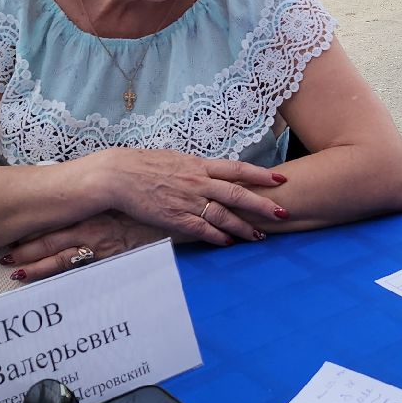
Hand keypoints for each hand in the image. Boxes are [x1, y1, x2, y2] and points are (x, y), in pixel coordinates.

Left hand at [1, 211, 169, 281]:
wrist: (179, 216)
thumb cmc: (153, 207)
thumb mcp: (126, 201)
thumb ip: (108, 205)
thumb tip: (95, 206)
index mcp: (93, 208)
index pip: (56, 217)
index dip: (34, 225)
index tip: (14, 229)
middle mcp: (91, 224)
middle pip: (50, 237)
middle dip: (25, 247)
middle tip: (2, 255)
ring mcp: (99, 243)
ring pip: (58, 255)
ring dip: (34, 263)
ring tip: (12, 271)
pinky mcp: (110, 258)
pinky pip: (77, 269)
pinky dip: (55, 275)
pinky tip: (40, 281)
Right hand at [96, 147, 287, 245]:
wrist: (118, 175)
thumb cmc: (144, 165)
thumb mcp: (176, 159)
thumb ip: (197, 168)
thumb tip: (213, 173)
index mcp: (199, 164)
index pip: (237, 168)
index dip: (260, 175)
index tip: (280, 180)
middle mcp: (198, 181)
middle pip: (238, 194)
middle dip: (263, 204)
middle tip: (283, 213)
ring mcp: (187, 200)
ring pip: (223, 215)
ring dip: (243, 227)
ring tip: (259, 236)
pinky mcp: (175, 218)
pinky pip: (202, 229)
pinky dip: (217, 237)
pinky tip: (229, 243)